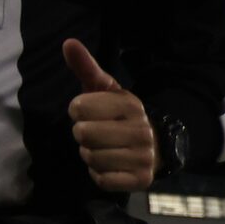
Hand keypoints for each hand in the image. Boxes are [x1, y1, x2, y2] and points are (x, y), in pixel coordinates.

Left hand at [62, 38, 157, 191]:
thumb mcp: (105, 89)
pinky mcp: (141, 180)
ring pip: (92, 158)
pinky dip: (100, 175)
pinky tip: (110, 166)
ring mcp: (143, 158)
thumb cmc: (118, 115)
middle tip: (96, 134)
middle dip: (82, 135)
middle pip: (83, 135)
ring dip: (90, 156)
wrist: (156, 146)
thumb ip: (86, 67)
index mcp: (131, 105)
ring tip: (103, 149)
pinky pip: (103, 180)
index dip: (78, 111)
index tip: (90, 113)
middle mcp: (141, 131)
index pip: (79, 108)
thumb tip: (68, 42)